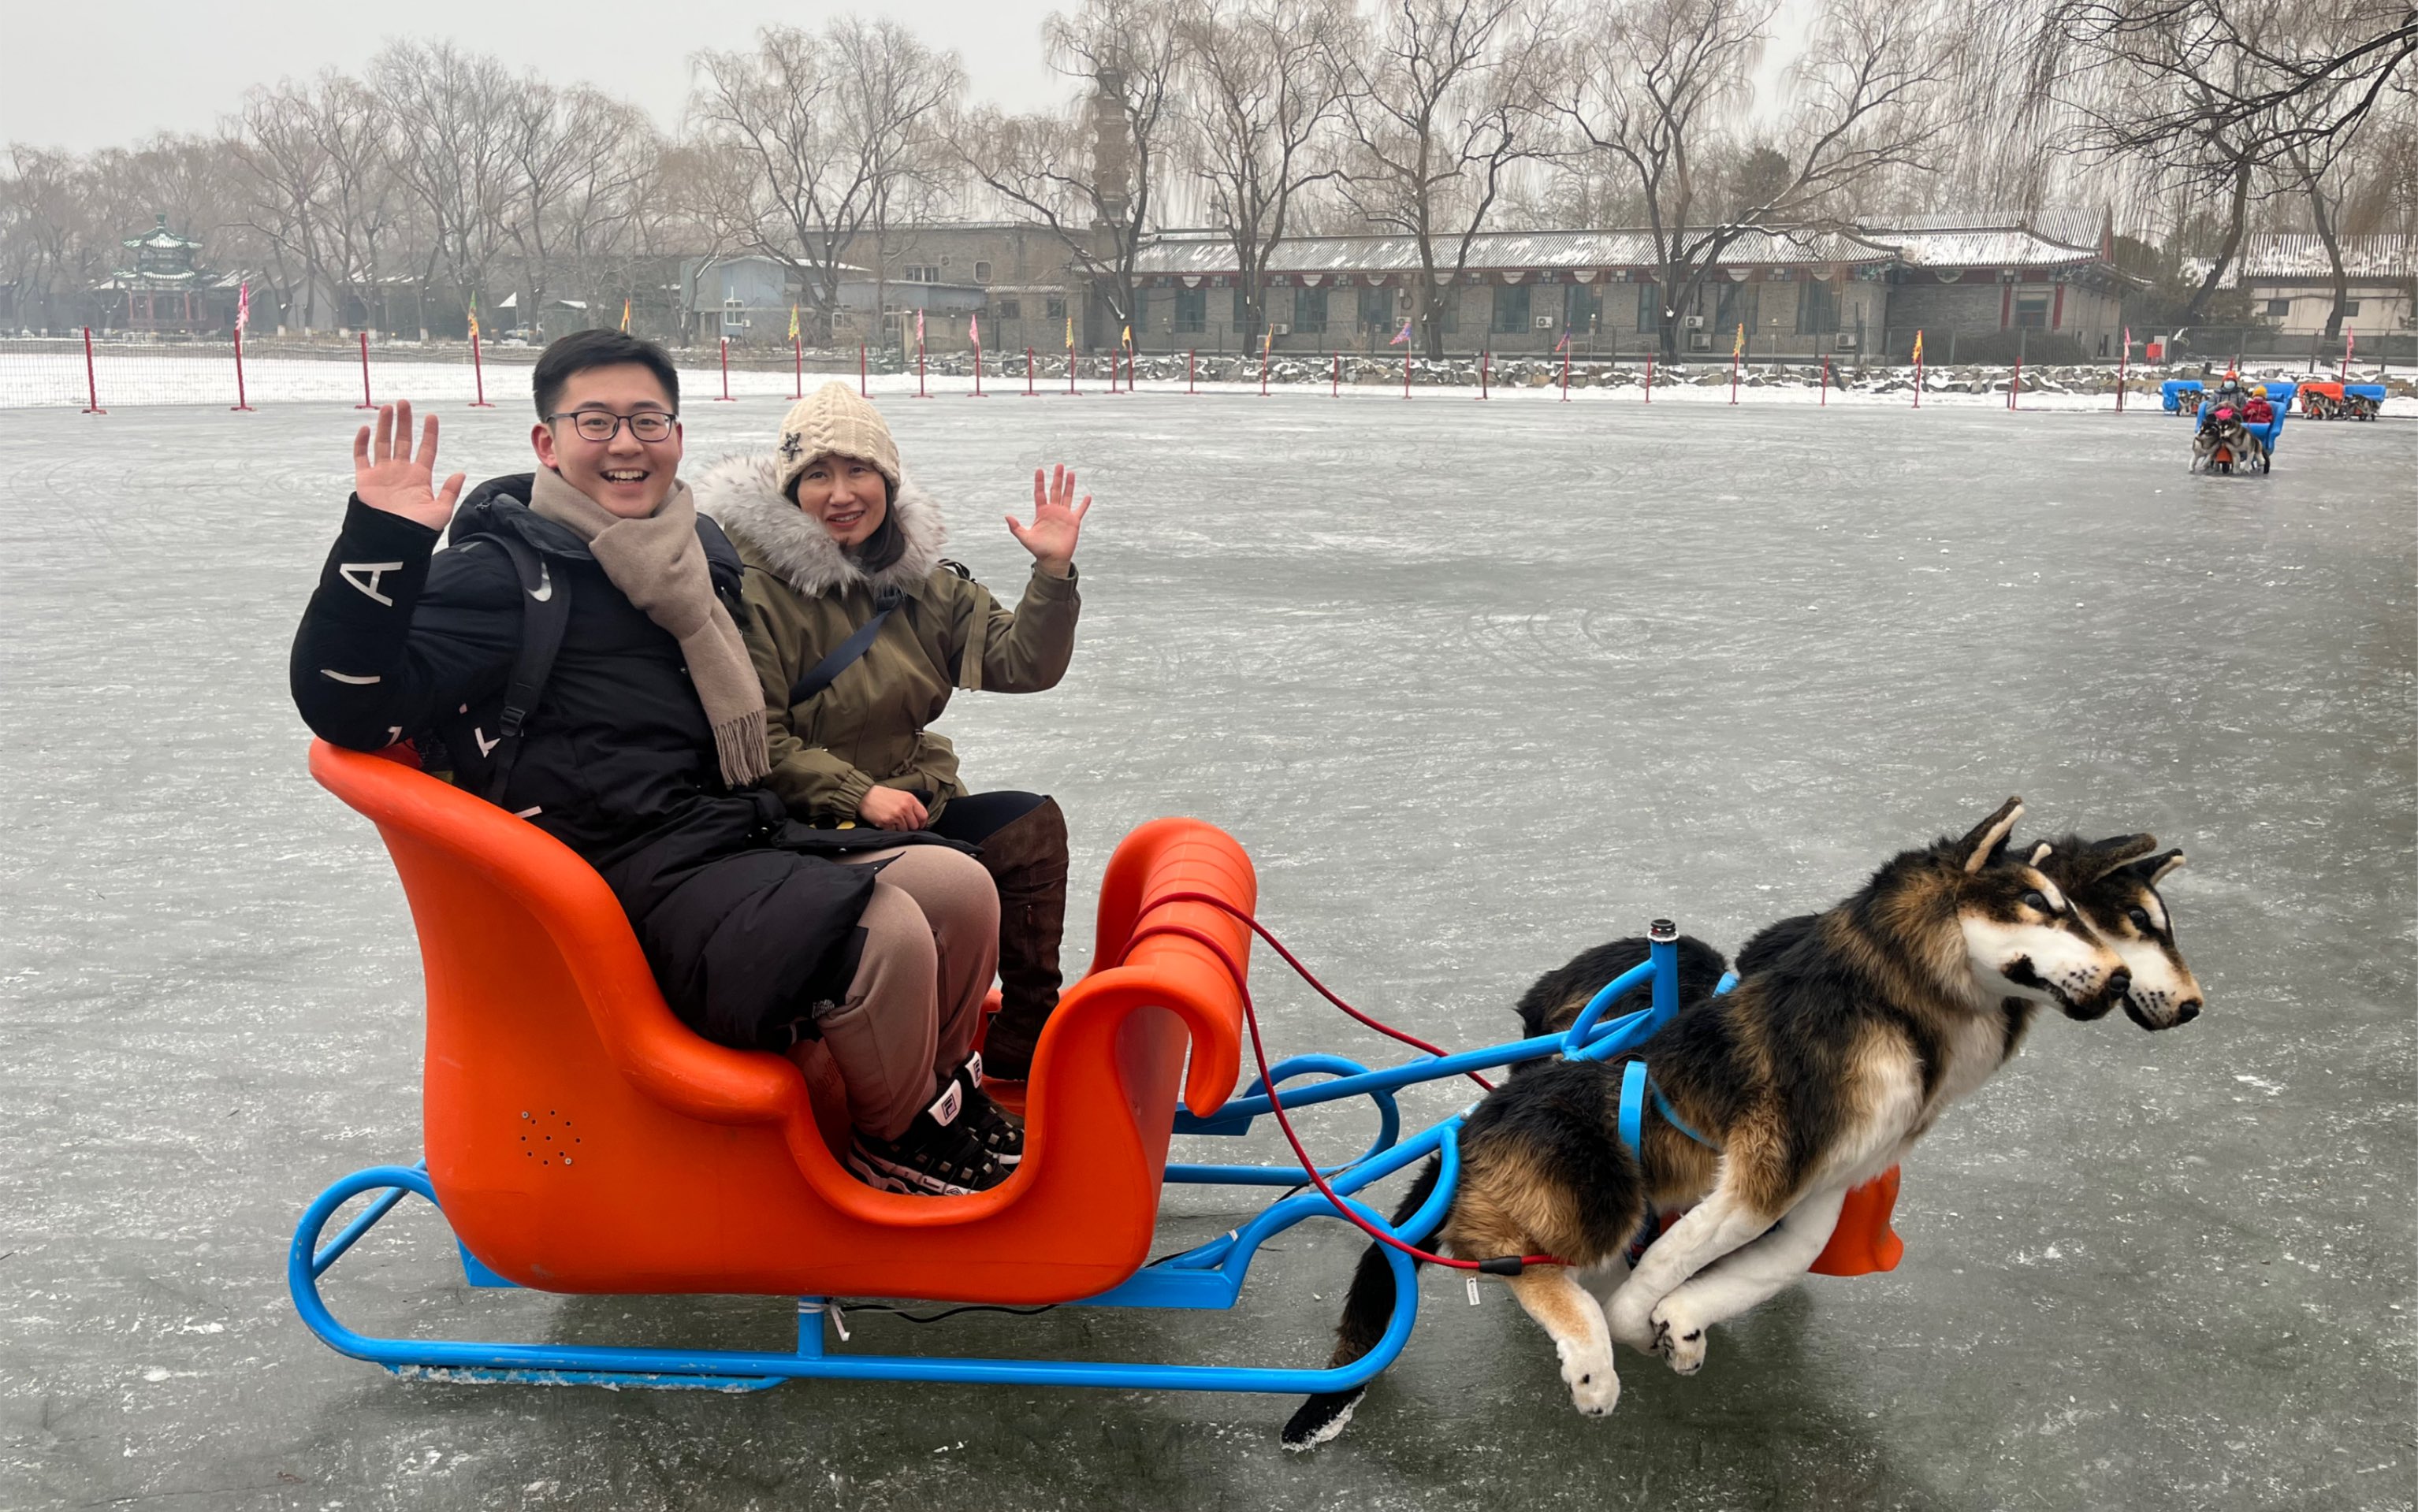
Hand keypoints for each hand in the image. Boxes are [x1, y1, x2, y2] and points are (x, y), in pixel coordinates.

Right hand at [353, 400, 465, 530]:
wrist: (392, 541)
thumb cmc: (417, 531)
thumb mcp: (440, 511)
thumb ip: (450, 491)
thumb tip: (461, 473)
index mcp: (420, 477)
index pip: (426, 449)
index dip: (429, 433)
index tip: (432, 416)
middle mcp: (401, 471)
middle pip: (403, 440)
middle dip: (404, 421)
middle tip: (404, 402)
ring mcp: (383, 474)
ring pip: (383, 443)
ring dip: (385, 425)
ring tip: (388, 407)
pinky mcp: (365, 479)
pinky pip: (361, 456)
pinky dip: (362, 442)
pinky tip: (366, 428)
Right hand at [857, 785, 928, 831]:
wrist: (864, 795)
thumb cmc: (881, 795)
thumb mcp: (900, 795)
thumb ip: (910, 805)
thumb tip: (918, 818)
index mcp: (910, 799)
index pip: (924, 816)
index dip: (922, 823)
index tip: (919, 825)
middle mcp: (905, 807)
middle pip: (915, 825)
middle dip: (909, 826)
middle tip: (901, 823)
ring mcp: (896, 815)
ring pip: (905, 830)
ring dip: (899, 828)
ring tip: (892, 820)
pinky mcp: (887, 822)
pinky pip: (894, 831)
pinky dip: (890, 829)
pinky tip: (886, 822)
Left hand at [1005, 464, 1090, 578]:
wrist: (1052, 559)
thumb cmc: (1038, 549)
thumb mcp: (1025, 538)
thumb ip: (1016, 527)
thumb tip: (1007, 515)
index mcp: (1041, 512)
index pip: (1040, 493)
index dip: (1040, 482)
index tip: (1039, 470)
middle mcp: (1053, 511)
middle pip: (1055, 490)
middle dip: (1057, 478)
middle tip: (1059, 465)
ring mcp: (1064, 515)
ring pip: (1067, 496)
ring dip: (1069, 485)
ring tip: (1071, 473)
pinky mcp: (1073, 522)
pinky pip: (1080, 511)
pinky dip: (1084, 504)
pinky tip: (1087, 496)